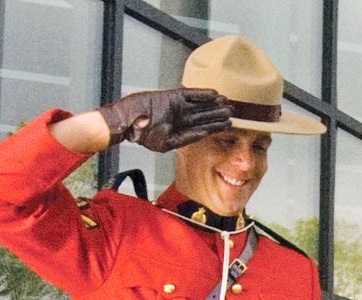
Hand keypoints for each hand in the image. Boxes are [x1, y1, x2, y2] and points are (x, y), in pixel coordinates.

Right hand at [99, 87, 232, 152]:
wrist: (127, 118)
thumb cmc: (142, 133)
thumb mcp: (166, 143)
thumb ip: (184, 139)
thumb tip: (201, 136)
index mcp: (179, 131)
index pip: (202, 129)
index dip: (215, 127)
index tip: (228, 125)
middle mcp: (181, 118)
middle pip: (204, 116)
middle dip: (218, 114)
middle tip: (233, 112)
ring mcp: (178, 106)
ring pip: (201, 105)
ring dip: (214, 104)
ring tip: (228, 103)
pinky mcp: (173, 96)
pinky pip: (191, 94)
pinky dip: (203, 94)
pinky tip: (215, 94)